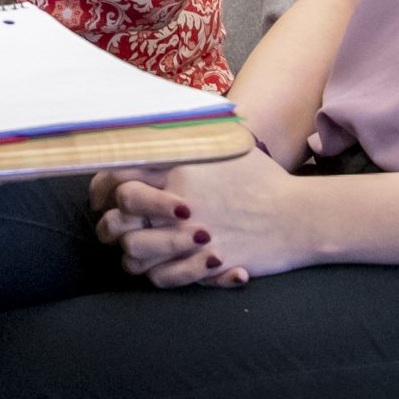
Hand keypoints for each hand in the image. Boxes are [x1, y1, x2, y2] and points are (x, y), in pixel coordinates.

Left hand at [89, 144, 314, 287]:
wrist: (299, 216)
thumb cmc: (264, 179)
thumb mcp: (228, 145)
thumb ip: (193, 136)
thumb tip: (165, 121)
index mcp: (179, 168)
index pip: (120, 174)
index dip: (101, 188)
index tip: (99, 197)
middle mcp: (179, 202)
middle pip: (119, 217)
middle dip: (108, 225)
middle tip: (111, 228)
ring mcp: (191, 236)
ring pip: (134, 252)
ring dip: (129, 253)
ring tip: (135, 251)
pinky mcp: (204, 265)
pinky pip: (160, 277)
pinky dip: (153, 275)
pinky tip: (158, 269)